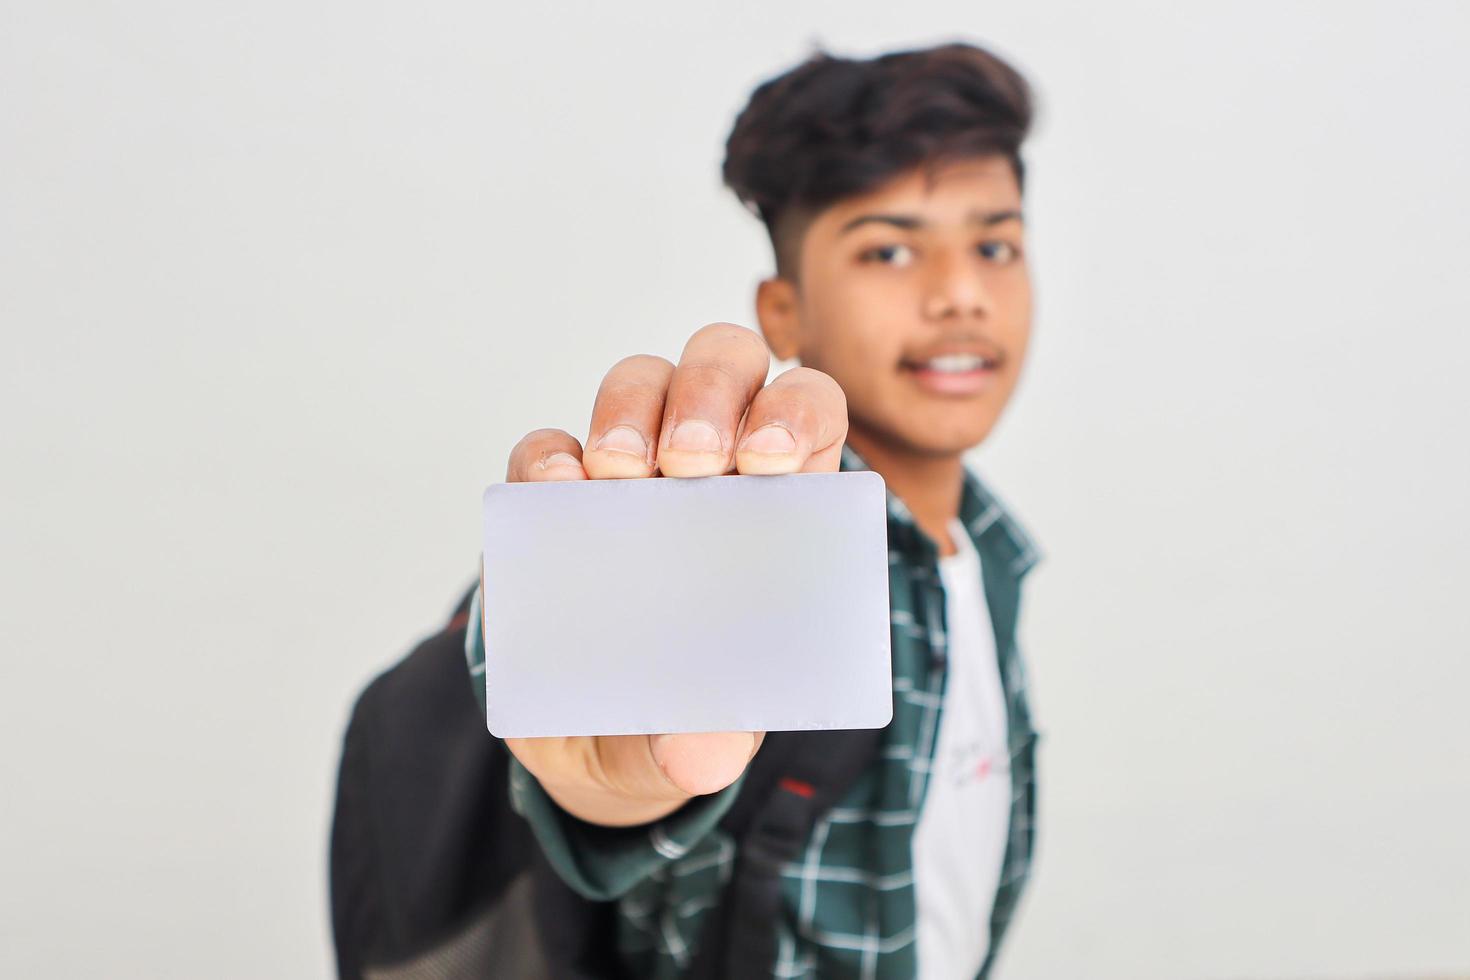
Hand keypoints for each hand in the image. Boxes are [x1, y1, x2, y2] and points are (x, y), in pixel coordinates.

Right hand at [495, 322, 847, 826]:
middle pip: (724, 366)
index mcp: (780, 503)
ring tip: (619, 471)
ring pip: (641, 381)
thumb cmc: (681, 714)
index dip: (797, 414)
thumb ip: (711, 741)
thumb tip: (702, 750)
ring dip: (632, 408)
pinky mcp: (553, 498)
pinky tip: (555, 489)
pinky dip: (548, 456)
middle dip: (711, 394)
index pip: (808, 414)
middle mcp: (711, 466)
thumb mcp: (702, 739)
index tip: (772, 461)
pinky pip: (547, 446)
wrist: (596, 739)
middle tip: (691, 460)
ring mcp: (629, 470)